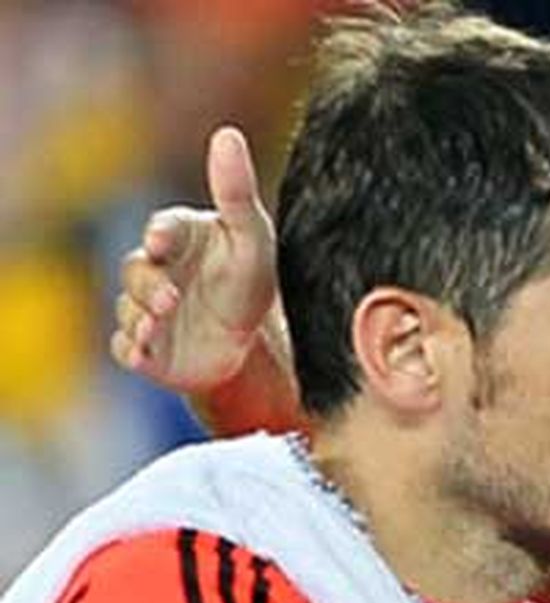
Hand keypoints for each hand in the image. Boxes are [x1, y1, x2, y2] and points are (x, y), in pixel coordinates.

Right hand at [111, 125, 279, 391]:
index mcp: (177, 237)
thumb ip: (237, 192)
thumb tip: (228, 134)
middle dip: (148, 285)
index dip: (161, 235)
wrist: (254, 342)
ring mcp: (146, 310)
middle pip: (137, 272)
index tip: (162, 240)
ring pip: (130, 310)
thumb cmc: (249, 280)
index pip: (164, 229)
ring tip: (155, 325)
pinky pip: (126, 348)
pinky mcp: (147, 349)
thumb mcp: (253, 239)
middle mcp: (154, 270)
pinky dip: (130, 349)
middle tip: (169, 297)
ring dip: (139, 318)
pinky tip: (141, 352)